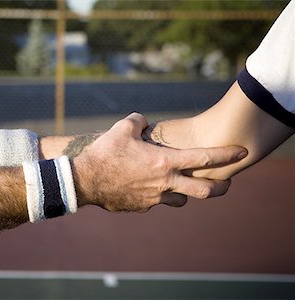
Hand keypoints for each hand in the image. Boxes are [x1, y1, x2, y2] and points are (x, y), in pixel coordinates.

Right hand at [72, 113, 246, 211]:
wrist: (85, 180)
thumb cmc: (105, 153)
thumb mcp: (123, 127)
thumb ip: (139, 121)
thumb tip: (145, 122)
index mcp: (164, 161)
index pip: (204, 158)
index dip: (226, 154)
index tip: (241, 152)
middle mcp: (165, 183)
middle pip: (204, 191)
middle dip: (220, 187)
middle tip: (225, 183)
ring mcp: (154, 198)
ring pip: (181, 200)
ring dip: (184, 192)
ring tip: (177, 183)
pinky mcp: (141, 207)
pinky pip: (156, 202)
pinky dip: (157, 195)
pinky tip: (144, 186)